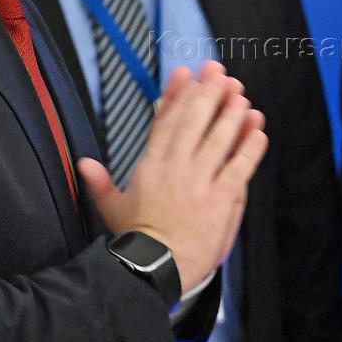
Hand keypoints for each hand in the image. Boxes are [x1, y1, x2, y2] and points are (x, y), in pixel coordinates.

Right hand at [77, 61, 267, 289]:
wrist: (153, 268)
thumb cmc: (134, 241)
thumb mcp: (112, 209)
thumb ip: (100, 182)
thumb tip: (83, 162)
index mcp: (151, 165)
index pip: (166, 122)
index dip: (178, 95)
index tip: (186, 73)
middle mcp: (177, 167)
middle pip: (195, 122)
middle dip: (208, 94)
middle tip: (220, 73)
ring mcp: (200, 181)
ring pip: (220, 139)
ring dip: (232, 114)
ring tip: (241, 96)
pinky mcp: (221, 198)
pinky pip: (239, 167)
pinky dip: (250, 148)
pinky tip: (258, 130)